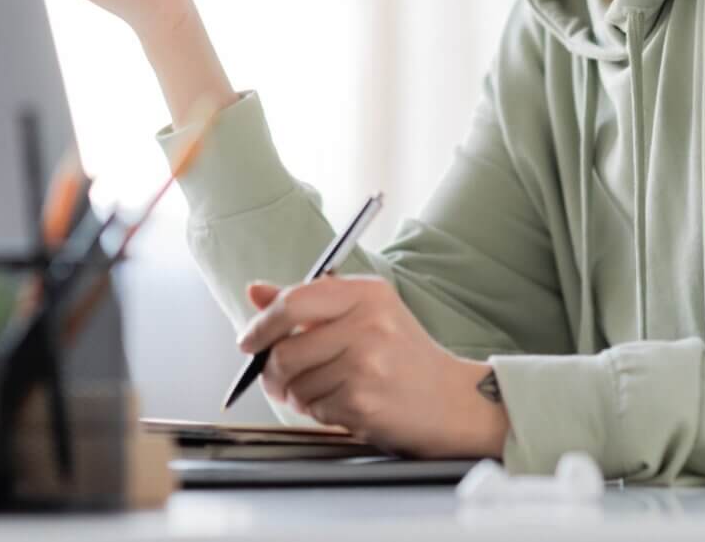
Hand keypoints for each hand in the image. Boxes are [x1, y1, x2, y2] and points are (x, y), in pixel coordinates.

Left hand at [238, 275, 509, 458]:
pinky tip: (346, 404)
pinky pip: (314, 410)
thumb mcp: (364, 314)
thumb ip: (307, 303)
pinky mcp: (364, 400)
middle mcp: (368, 322)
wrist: (454, 401)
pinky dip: (320, 412)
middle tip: (281, 379)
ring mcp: (366, 363)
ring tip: (328, 391)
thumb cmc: (405, 356)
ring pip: (296, 384)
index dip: (262, 325)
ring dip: (299, 396)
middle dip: (274, 372)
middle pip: (285, 350)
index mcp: (366, 292)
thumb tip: (256, 292)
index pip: (293, 301)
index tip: (250, 341)